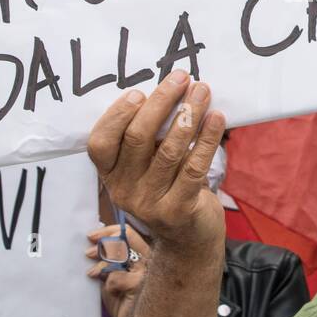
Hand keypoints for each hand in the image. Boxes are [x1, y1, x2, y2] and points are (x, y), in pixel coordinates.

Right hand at [86, 71, 225, 254]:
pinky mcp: (178, 210)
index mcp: (109, 174)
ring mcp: (149, 203)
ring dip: (189, 115)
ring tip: (203, 91)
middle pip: (137, 138)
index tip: (140, 91)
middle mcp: (123, 189)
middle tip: (182, 78)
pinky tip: (217, 118)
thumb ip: (147, 135)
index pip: (99, 142)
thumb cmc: (167, 186)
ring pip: (169, 150)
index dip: (118, 115)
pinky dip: (208, 138)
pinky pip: (195, 167)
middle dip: (161, 102)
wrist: (187, 238)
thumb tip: (168, 88)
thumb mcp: (146, 164)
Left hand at [86, 223, 150, 316]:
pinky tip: (109, 291)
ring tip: (91, 273)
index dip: (109, 231)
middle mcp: (150, 259)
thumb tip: (93, 245)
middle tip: (88, 253)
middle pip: (126, 236)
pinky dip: (108, 283)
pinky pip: (115, 276)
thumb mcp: (114, 278)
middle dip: (103, 241)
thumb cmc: (124, 302)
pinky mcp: (141, 283)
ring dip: (101, 261)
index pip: (129, 232)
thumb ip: (109, 261)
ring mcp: (147, 270)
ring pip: (119, 253)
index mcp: (145, 255)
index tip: (92, 236)